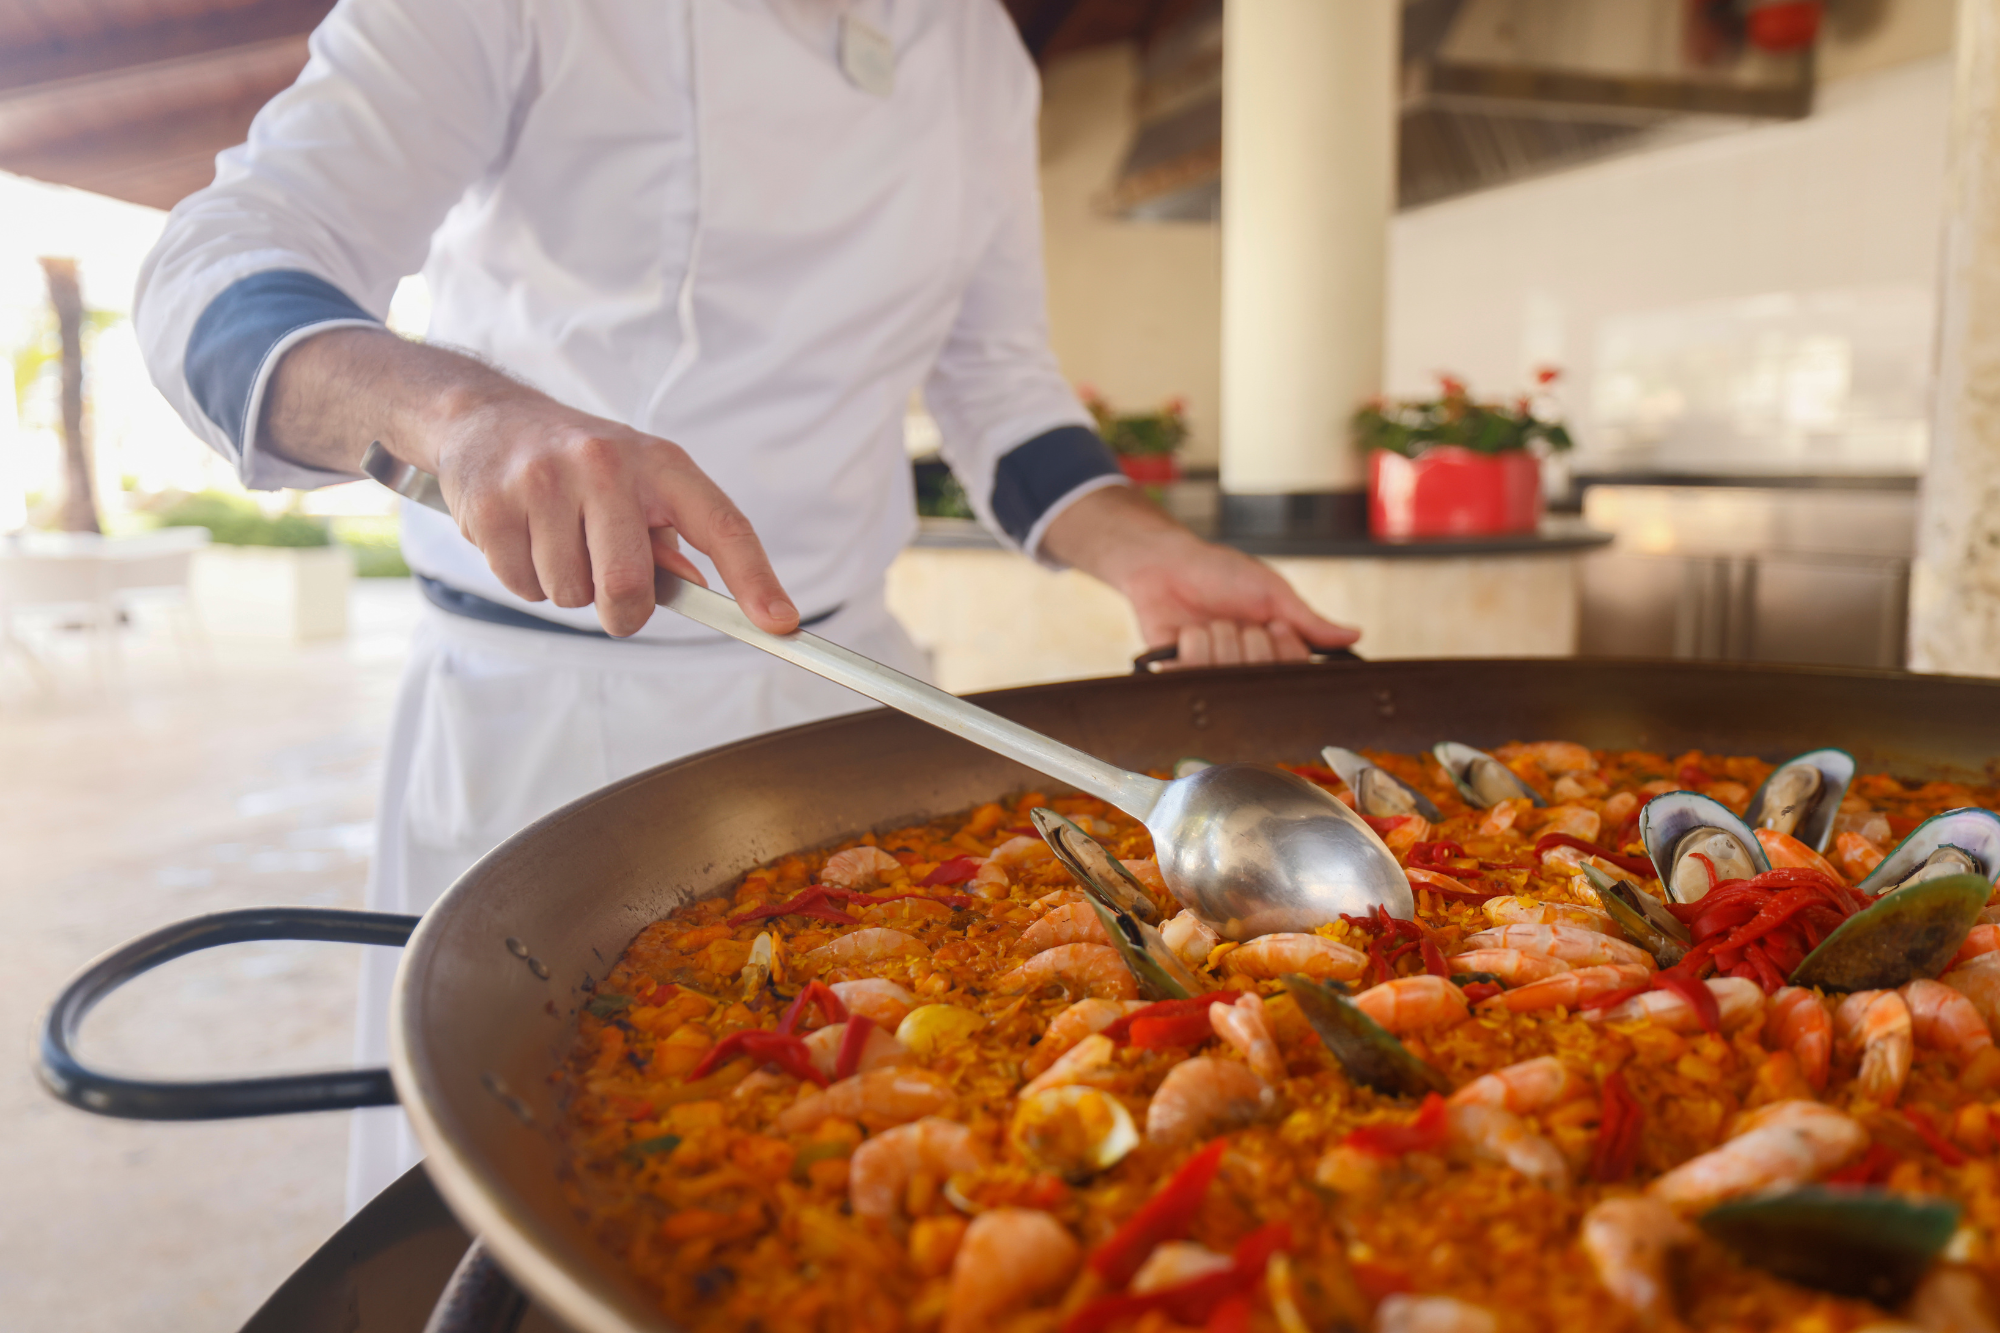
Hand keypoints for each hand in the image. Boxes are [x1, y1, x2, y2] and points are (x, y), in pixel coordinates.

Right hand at [261, 329, 798, 637]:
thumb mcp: (639, 487)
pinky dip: (525, 579)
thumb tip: (696, 589)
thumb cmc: (582, 466)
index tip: (780, 624)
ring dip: (567, 587)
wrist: (487, 417)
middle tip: (611, 596)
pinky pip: (522, 585)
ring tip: (555, 538)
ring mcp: (543, 481)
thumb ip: (669, 542)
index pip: (722, 524)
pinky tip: (522, 535)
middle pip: (628, 586)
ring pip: (570, 593)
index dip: (755, 578)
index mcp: (659, 462)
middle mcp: (604, 464)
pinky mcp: (490, 504)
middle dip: (623, 613)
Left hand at [1038, 486, 1358, 666]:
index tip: (1271, 622)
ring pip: (1225, 669)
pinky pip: (1192, 672)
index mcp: (1272, 650)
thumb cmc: (1221, 572)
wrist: (1168, 563)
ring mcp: (1213, 673)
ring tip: (1209, 620)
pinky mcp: (1179, 674)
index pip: (1292, 669)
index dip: (1282, 645)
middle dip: (1246, 635)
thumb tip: (1355, 635)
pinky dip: (1191, 642)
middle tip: (1234, 617)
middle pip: (1258, 671)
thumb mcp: (1272, 590)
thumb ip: (1309, 620)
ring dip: (1217, 634)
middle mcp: (1245, 667)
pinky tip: (1187, 631)